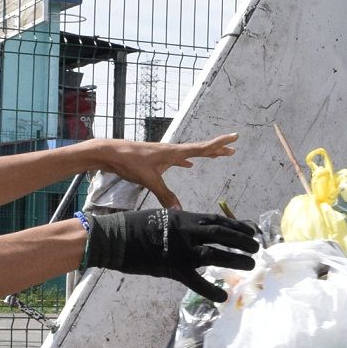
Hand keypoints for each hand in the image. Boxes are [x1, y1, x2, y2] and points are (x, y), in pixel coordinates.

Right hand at [83, 209, 258, 300]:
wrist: (115, 238)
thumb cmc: (135, 226)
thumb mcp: (162, 217)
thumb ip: (181, 223)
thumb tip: (195, 227)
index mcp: (185, 218)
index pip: (218, 220)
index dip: (238, 225)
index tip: (252, 230)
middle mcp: (187, 231)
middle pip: (223, 234)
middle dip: (243, 241)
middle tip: (257, 248)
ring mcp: (181, 250)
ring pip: (216, 254)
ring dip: (235, 259)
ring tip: (250, 265)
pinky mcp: (173, 268)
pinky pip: (196, 281)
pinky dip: (211, 290)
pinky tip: (223, 297)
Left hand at [93, 134, 236, 210]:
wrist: (111, 152)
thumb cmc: (130, 163)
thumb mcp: (149, 180)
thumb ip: (165, 195)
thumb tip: (180, 210)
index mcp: (174, 153)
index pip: (202, 148)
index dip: (220, 144)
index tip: (235, 137)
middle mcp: (172, 151)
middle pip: (200, 149)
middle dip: (217, 149)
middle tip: (233, 148)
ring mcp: (164, 153)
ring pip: (189, 154)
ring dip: (204, 155)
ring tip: (216, 155)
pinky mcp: (156, 158)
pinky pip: (177, 159)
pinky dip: (186, 162)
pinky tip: (189, 165)